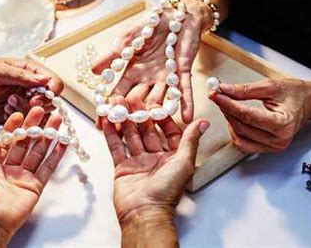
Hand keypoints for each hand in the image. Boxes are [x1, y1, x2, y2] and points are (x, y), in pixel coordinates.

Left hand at [0, 57, 62, 122]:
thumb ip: (21, 75)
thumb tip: (44, 78)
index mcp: (31, 72)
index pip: (54, 82)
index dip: (51, 92)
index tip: (37, 98)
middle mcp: (33, 88)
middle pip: (51, 101)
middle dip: (36, 105)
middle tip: (15, 100)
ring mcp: (27, 102)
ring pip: (41, 114)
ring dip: (24, 111)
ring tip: (7, 103)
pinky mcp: (19, 115)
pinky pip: (29, 123)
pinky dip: (18, 120)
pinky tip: (5, 112)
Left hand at [0, 107, 66, 245]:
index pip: (7, 140)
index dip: (14, 126)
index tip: (20, 114)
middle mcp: (10, 168)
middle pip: (25, 143)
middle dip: (33, 126)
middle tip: (41, 111)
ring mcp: (24, 176)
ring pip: (38, 151)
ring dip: (47, 136)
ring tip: (56, 120)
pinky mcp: (35, 186)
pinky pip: (48, 168)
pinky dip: (56, 155)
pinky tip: (62, 143)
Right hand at [93, 0, 211, 122]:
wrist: (176, 13)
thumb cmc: (150, 24)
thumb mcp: (128, 38)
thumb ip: (113, 55)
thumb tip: (93, 70)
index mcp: (132, 72)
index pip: (119, 93)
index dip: (111, 107)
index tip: (102, 122)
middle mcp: (148, 79)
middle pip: (139, 101)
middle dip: (133, 116)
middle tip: (127, 131)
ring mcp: (166, 77)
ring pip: (160, 99)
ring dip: (158, 112)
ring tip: (154, 125)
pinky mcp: (183, 72)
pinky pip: (184, 90)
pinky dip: (186, 103)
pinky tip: (188, 117)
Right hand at [102, 96, 209, 246]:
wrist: (144, 213)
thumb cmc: (167, 191)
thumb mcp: (184, 162)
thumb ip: (190, 140)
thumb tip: (203, 122)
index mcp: (172, 156)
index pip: (167, 130)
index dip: (160, 116)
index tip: (153, 102)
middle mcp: (156, 157)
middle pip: (146, 131)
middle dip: (139, 114)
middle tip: (131, 97)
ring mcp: (138, 161)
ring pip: (130, 136)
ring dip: (123, 120)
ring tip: (116, 104)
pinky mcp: (123, 167)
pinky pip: (116, 147)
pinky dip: (111, 134)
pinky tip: (106, 120)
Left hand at [209, 78, 310, 152]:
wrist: (308, 103)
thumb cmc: (295, 94)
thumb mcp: (271, 86)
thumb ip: (245, 90)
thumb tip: (224, 90)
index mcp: (284, 124)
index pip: (248, 115)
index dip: (229, 104)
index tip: (216, 95)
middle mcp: (279, 139)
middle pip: (242, 127)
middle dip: (227, 110)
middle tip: (218, 96)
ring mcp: (273, 146)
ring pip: (240, 137)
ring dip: (230, 121)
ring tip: (228, 105)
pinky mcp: (267, 148)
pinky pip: (243, 144)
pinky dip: (236, 132)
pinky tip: (235, 119)